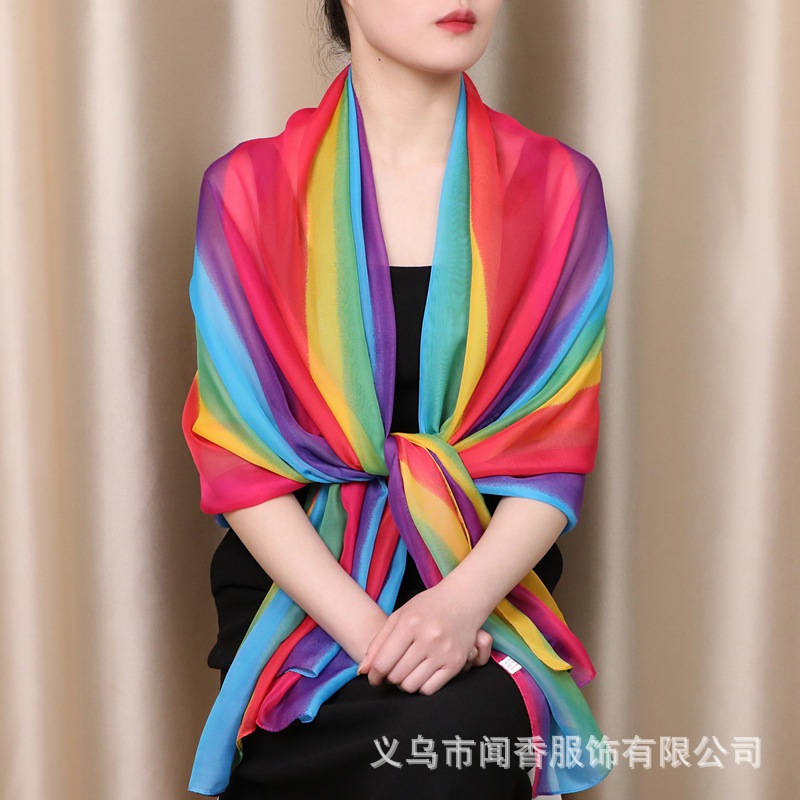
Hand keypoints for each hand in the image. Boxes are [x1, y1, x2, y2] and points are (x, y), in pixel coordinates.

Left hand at [356, 583, 492, 694]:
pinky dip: (421, 685)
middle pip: (396, 676)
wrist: (462, 601)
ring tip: (406, 670)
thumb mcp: (399, 616)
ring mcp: (443, 652)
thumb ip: (378, 643)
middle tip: (393, 668)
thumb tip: (363, 671)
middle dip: (389, 676)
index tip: (374, 676)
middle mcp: (428, 638)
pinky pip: (429, 689)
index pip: (383, 662)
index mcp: (410, 623)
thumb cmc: (427, 607)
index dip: (374, 674)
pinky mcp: (456, 663)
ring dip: (404, 682)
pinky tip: (421, 673)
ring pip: (411, 685)